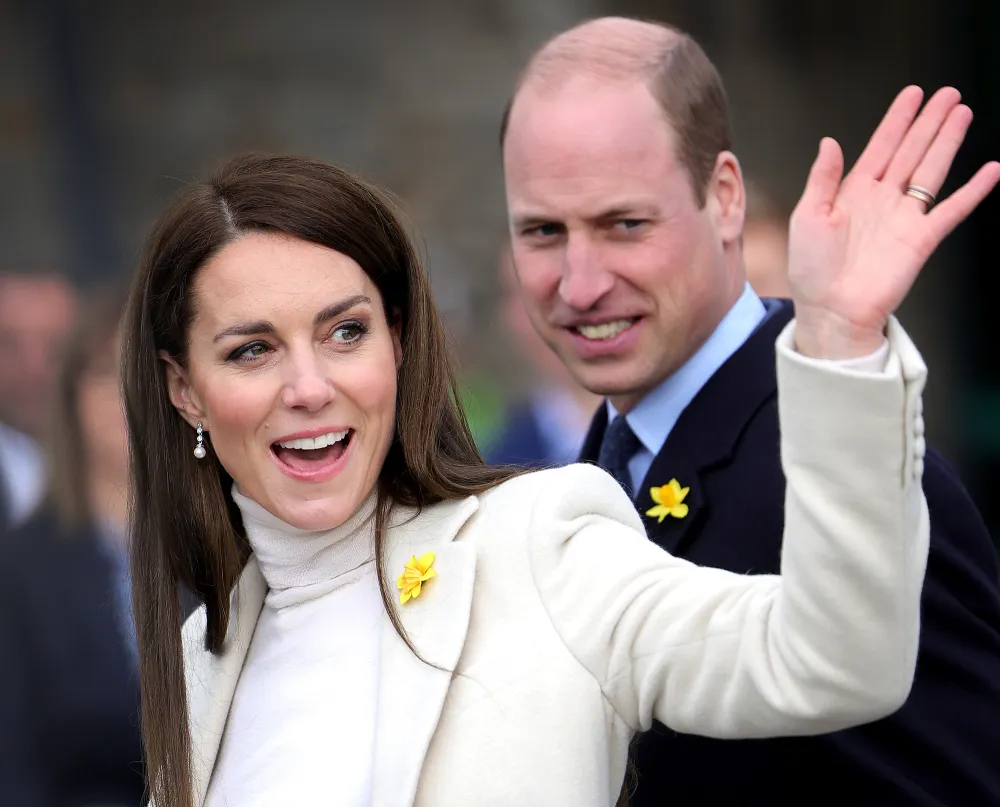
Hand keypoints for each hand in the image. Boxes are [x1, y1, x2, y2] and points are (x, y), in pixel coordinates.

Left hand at [787, 86, 999, 358]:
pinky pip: (952, 211)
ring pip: (932, 170)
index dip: (897, 119)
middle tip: (949, 94)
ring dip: (948, 142)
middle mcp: (881, 200)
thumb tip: (830, 142)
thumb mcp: (807, 217)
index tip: (912, 94)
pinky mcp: (921, 240)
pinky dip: (972, 191)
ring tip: (963, 113)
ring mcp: (904, 218)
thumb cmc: (811, 270)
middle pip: (912, 151)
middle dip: (929, 121)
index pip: (880, 146)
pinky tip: (990, 171)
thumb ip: (822, 179)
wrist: (830, 310)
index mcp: (852, 192)